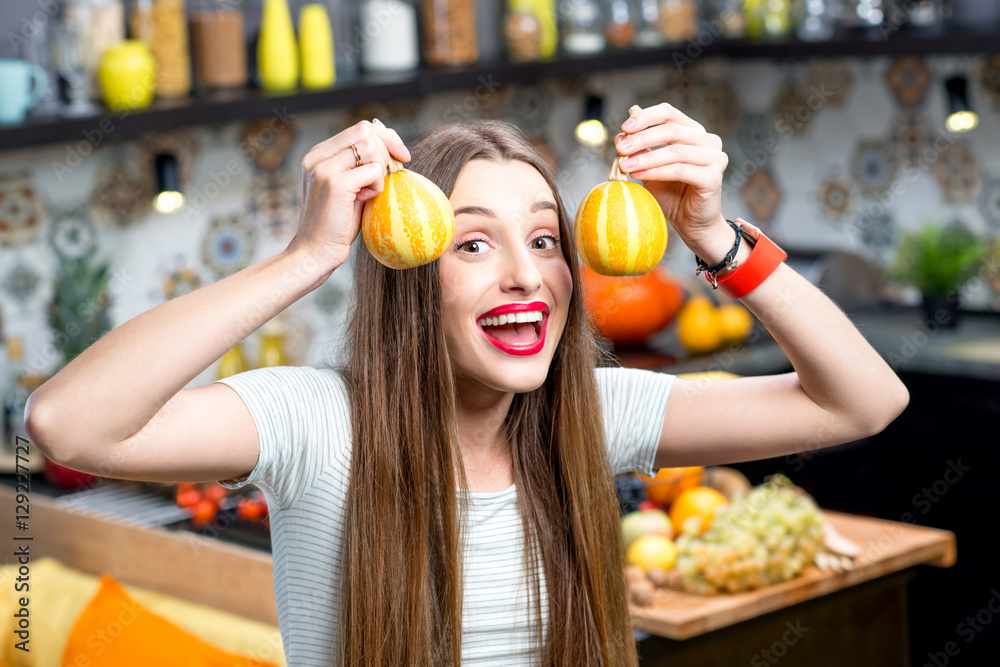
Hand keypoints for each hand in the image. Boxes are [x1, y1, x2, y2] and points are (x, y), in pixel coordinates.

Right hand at [287, 119, 410, 270]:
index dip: (386, 136)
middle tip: (395, 171)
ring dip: (381, 169)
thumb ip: (362, 165)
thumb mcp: (351, 187)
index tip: (402, 154)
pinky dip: (378, 185)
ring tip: (370, 192)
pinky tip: (366, 200)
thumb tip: (390, 141)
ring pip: (371, 147)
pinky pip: (373, 171)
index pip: (359, 127)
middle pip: (366, 131)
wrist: (315, 251)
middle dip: (389, 148)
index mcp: (319, 154)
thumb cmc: (337, 223)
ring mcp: (324, 168)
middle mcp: (317, 156)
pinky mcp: (335, 184)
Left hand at [613, 103, 727, 249]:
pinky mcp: (714, 177)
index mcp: (693, 132)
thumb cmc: (672, 195)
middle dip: (642, 138)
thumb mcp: (649, 170)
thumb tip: (619, 136)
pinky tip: (638, 176)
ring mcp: (715, 158)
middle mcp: (708, 141)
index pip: (669, 113)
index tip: (624, 127)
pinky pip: (680, 170)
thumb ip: (639, 152)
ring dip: (647, 158)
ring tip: (625, 165)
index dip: (645, 117)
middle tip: (620, 149)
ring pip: (675, 151)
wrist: (691, 224)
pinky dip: (657, 172)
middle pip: (671, 130)